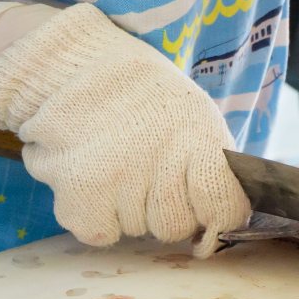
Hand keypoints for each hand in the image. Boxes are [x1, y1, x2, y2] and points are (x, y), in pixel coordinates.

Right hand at [0, 3, 250, 253]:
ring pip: (135, 230)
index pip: (225, 208)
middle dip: (162, 208)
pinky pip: (99, 233)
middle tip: (145, 170)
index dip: (214, 214)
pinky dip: (93, 215)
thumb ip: (211, 166)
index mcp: (197, 135)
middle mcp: (160, 157)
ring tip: (114, 163)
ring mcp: (118, 176)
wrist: (74, 65)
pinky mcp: (79, 192)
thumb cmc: (142, 98)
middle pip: (175, 227)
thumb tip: (215, 231)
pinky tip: (91, 179)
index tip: (201, 204)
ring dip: (124, 208)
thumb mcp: (192, 114)